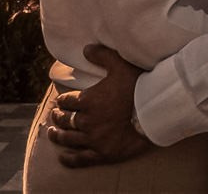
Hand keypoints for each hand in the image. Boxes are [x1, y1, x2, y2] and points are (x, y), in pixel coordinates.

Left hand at [47, 44, 151, 166]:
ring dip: (58, 135)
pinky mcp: (102, 154)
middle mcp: (86, 121)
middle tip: (55, 116)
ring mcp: (93, 139)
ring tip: (52, 133)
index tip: (60, 101)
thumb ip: (102, 55)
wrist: (155, 113)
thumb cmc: (138, 87)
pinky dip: (69, 159)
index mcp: (87, 100)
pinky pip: (80, 159)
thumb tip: (86, 49)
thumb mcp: (120, 65)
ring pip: (68, 139)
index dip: (62, 100)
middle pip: (65, 120)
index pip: (67, 101)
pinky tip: (62, 157)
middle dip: (58, 117)